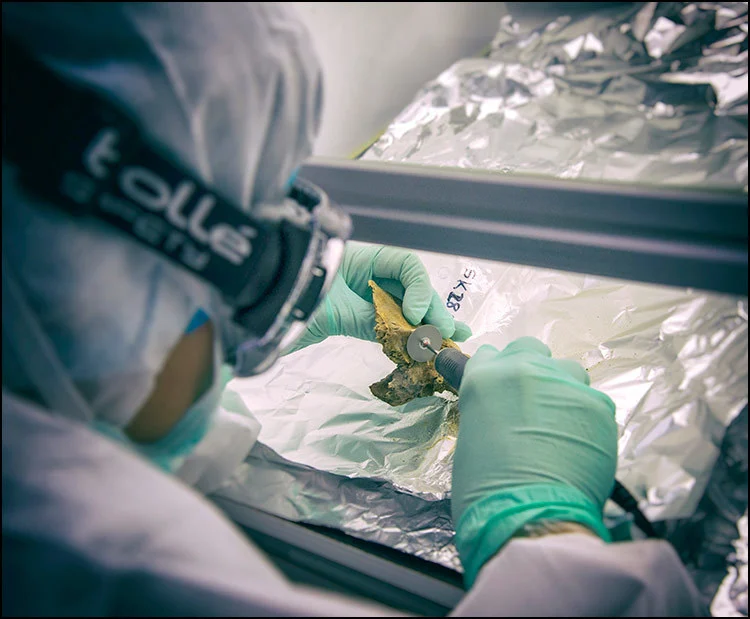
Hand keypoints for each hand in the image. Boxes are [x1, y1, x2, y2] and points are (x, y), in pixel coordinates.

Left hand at [288, 242, 471, 350]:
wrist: (255, 318)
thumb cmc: (286, 300)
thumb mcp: (330, 309)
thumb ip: (370, 318)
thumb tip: (406, 331)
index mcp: (360, 258)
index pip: (405, 264)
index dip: (418, 288)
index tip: (416, 314)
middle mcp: (365, 275)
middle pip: (410, 289)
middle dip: (432, 310)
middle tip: (450, 332)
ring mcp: (362, 297)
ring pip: (404, 309)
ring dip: (427, 324)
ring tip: (451, 339)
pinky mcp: (355, 319)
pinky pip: (388, 326)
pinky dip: (406, 336)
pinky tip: (428, 345)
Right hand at [451, 337, 617, 586]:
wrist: (530, 515)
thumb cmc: (485, 487)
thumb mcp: (470, 436)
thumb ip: (487, 408)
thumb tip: (502, 409)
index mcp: (483, 377)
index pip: (488, 354)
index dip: (494, 373)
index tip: (499, 390)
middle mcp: (523, 369)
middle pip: (530, 348)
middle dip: (529, 369)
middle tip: (529, 403)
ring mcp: (564, 383)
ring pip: (567, 369)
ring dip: (561, 389)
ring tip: (559, 425)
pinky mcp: (598, 404)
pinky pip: (592, 401)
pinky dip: (585, 420)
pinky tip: (578, 446)